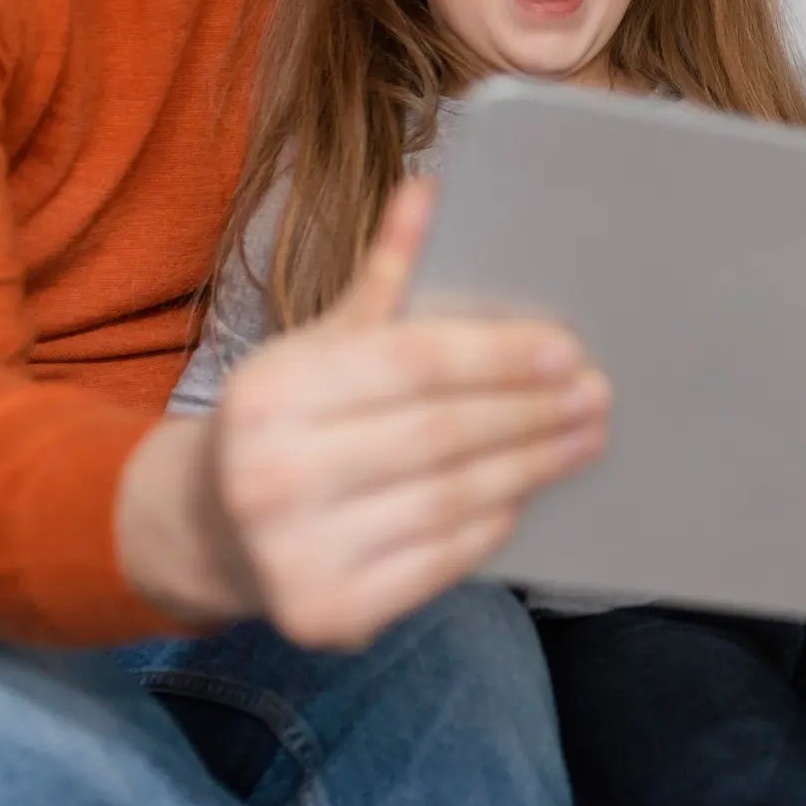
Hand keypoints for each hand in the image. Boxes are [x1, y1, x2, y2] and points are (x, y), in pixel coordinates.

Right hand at [117, 180, 608, 650]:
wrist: (209, 529)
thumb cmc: (286, 421)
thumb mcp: (319, 344)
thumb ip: (382, 277)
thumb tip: (429, 191)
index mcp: (272, 391)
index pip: (414, 363)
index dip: (498, 354)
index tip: (566, 349)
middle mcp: (272, 473)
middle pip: (440, 434)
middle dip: (531, 413)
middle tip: (595, 396)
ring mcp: (295, 553)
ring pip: (449, 500)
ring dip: (530, 468)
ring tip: (583, 440)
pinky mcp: (326, 614)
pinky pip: (438, 561)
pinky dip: (489, 525)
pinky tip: (524, 496)